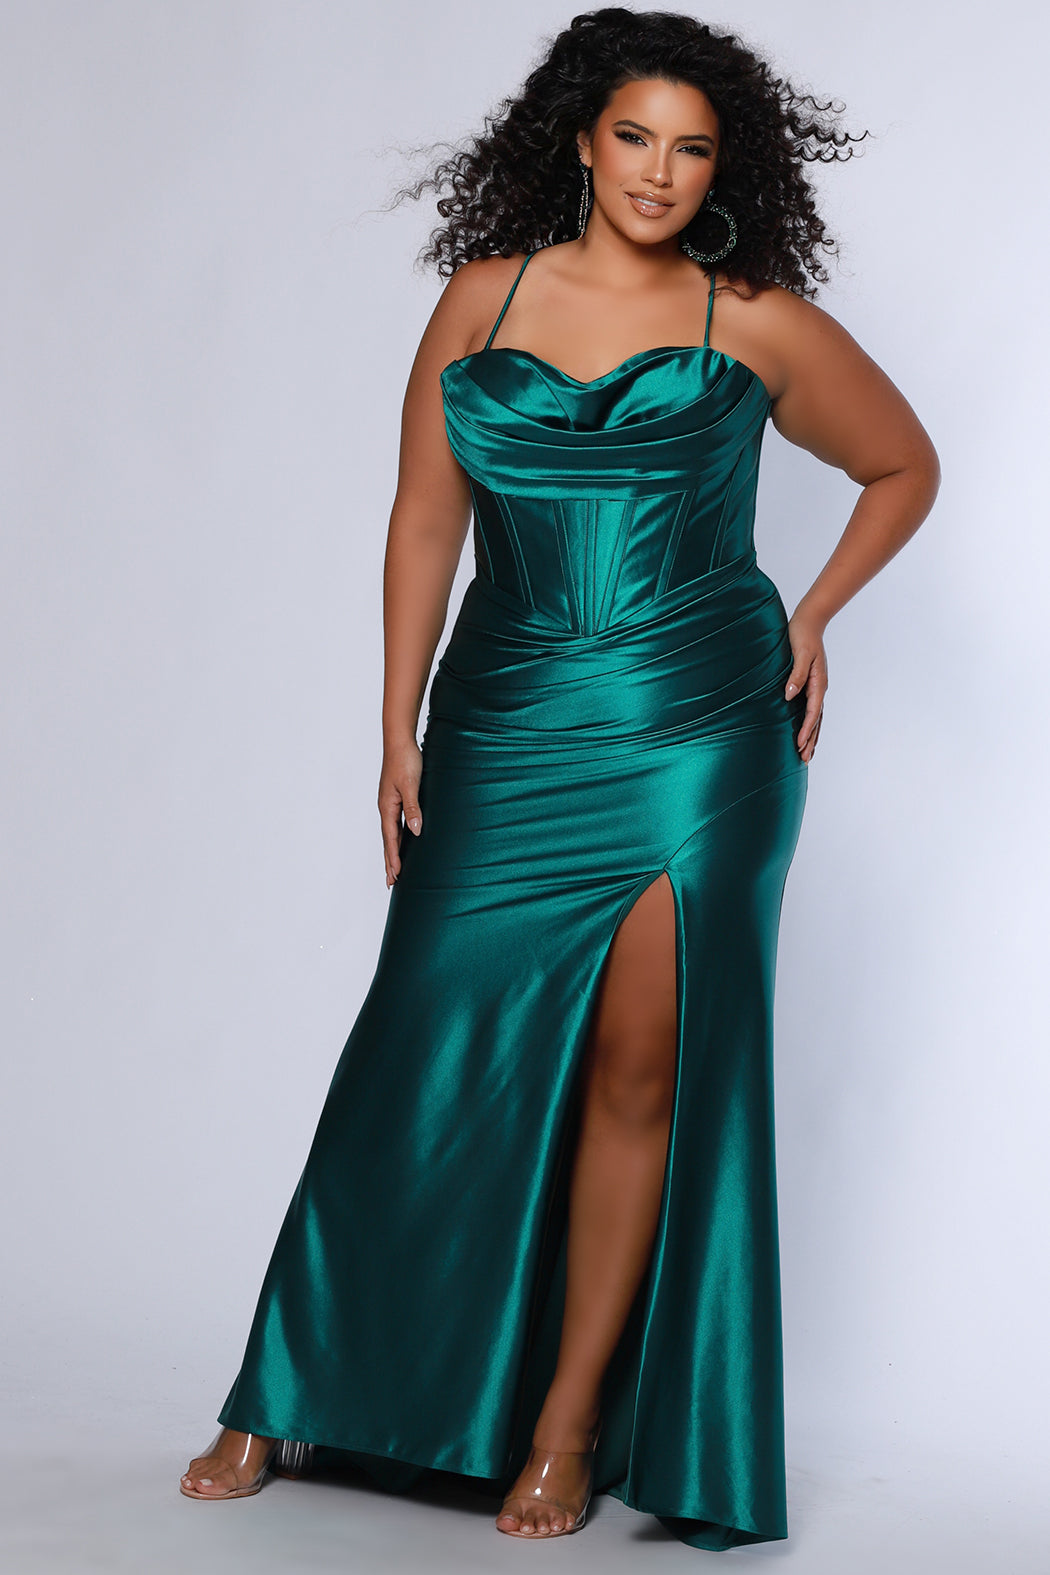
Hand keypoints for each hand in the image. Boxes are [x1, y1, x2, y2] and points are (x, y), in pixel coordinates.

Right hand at [378, 737, 422, 886]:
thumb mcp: (410, 785)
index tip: (395, 876)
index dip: (393, 858)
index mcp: (387, 807)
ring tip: (394, 868)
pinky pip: (396, 824)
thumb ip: (413, 808)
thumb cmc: (405, 760)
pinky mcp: (396, 798)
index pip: (390, 839)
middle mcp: (386, 807)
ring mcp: (390, 803)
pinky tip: (403, 841)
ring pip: (391, 833)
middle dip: (389, 861)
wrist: (399, 741)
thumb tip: (416, 831)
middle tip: (391, 883)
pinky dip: (398, 837)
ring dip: (392, 852)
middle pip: (388, 840)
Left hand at [784, 612, 827, 762]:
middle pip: (817, 720)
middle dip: (811, 740)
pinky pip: (811, 708)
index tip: (799, 745)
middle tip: (805, 759)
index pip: (813, 713)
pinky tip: (804, 730)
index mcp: (818, 683)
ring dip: (811, 735)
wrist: (809, 621)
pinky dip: (809, 722)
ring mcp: (816, 686)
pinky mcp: (810, 683)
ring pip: (816, 717)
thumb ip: (795, 675)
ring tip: (806, 752)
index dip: (806, 730)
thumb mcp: (799, 653)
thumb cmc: (802, 635)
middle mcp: (819, 687)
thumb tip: (789, 695)